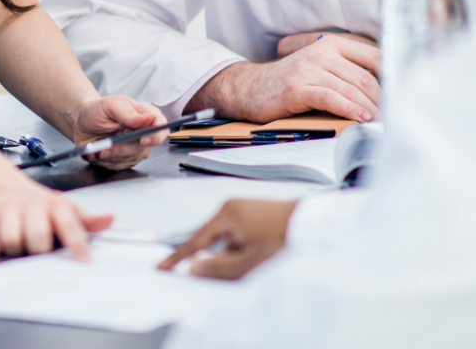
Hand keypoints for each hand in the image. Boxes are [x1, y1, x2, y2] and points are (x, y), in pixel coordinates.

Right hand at [0, 174, 112, 261]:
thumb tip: (110, 220)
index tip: (84, 262)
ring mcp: (9, 206)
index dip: (77, 244)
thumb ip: (87, 220)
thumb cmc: (38, 205)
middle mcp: (33, 204)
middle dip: (37, 249)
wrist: (2, 184)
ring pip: (12, 240)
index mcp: (56, 205)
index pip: (70, 225)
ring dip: (15, 248)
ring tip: (19, 241)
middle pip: (38, 238)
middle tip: (36, 247)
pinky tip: (0, 238)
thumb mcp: (65, 209)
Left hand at [73, 95, 167, 170]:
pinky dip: (103, 160)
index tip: (143, 140)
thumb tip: (150, 119)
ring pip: (129, 159)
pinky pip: (117, 166)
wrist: (82, 123)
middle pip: (143, 148)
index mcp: (146, 115)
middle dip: (121, 149)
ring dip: (110, 155)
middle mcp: (143, 134)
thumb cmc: (98, 111)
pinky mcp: (124, 160)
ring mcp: (134, 149)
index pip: (161, 127)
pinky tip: (96, 151)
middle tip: (105, 145)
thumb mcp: (111, 105)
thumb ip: (129, 113)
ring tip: (97, 146)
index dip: (156, 136)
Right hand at [158, 199, 295, 278]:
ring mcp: (244, 208)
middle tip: (235, 268)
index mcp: (226, 213)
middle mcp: (232, 206)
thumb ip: (218, 268)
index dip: (177, 257)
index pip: (195, 240)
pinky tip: (259, 255)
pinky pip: (238, 235)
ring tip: (256, 260)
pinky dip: (243, 249)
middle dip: (218, 258)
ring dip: (235, 256)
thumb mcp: (249, 262)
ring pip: (227, 240)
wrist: (313, 225)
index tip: (161, 267)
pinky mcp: (254, 213)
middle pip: (211, 239)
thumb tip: (193, 269)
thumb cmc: (284, 239)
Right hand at [186, 35, 380, 122]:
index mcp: (331, 44)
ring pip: (350, 88)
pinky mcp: (298, 88)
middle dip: (383, 99)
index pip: (373, 57)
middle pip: (365, 76)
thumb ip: (347, 72)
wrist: (251, 88)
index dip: (392, 77)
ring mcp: (309, 69)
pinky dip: (349, 109)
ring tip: (382, 122)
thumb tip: (385, 92)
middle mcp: (321, 52)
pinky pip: (330, 98)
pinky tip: (361, 118)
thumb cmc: (292, 82)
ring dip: (370, 107)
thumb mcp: (320, 68)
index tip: (404, 95)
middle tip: (396, 116)